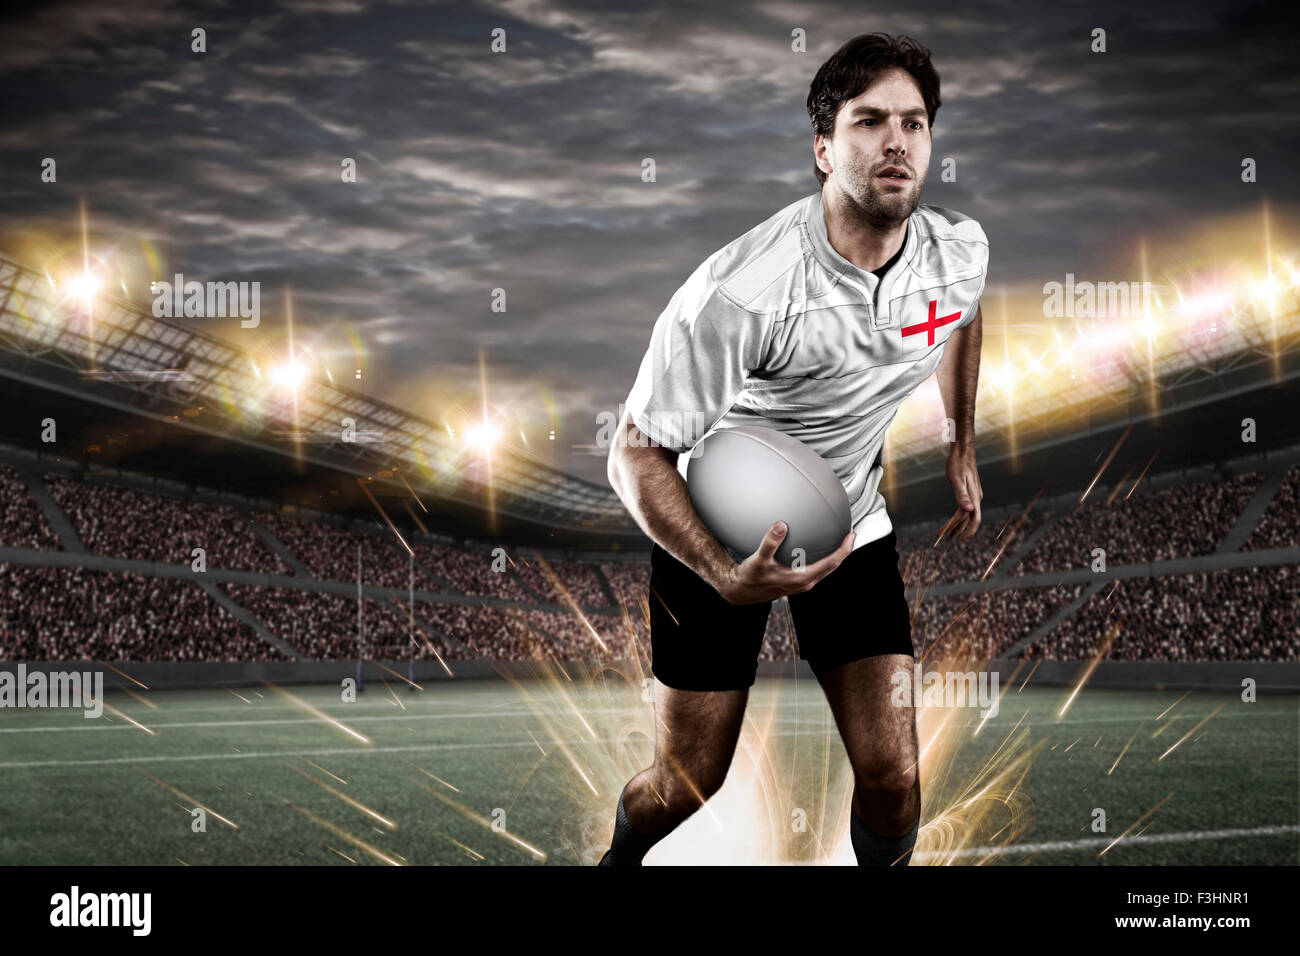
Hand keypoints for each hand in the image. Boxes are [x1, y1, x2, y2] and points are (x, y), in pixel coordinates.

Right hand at [715, 521, 854, 604]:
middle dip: (843, 551)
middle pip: (832, 566)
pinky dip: (823, 558)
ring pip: (825, 569)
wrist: (742, 592)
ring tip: (839, 540)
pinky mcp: (797, 581)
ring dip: (834, 555)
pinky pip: (816, 568)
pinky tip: (817, 548)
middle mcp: (805, 582)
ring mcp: (802, 583)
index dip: (843, 550)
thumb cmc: (751, 578)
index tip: (851, 535)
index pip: (830, 563)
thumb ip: (770, 542)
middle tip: (850, 533)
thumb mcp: (759, 559)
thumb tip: (781, 526)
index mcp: (801, 578)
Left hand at [939, 441, 981, 541]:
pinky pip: (966, 507)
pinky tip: (954, 518)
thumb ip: (962, 496)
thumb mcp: (957, 480)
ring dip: (958, 524)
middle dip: (958, 528)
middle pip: (968, 518)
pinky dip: (959, 515)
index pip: (973, 519)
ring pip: (967, 514)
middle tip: (946, 536)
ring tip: (948, 532)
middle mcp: (976, 497)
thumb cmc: (958, 463)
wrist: (962, 450)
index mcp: (974, 497)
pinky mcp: (970, 491)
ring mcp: (974, 495)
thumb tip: (969, 510)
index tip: (959, 539)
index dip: (968, 531)